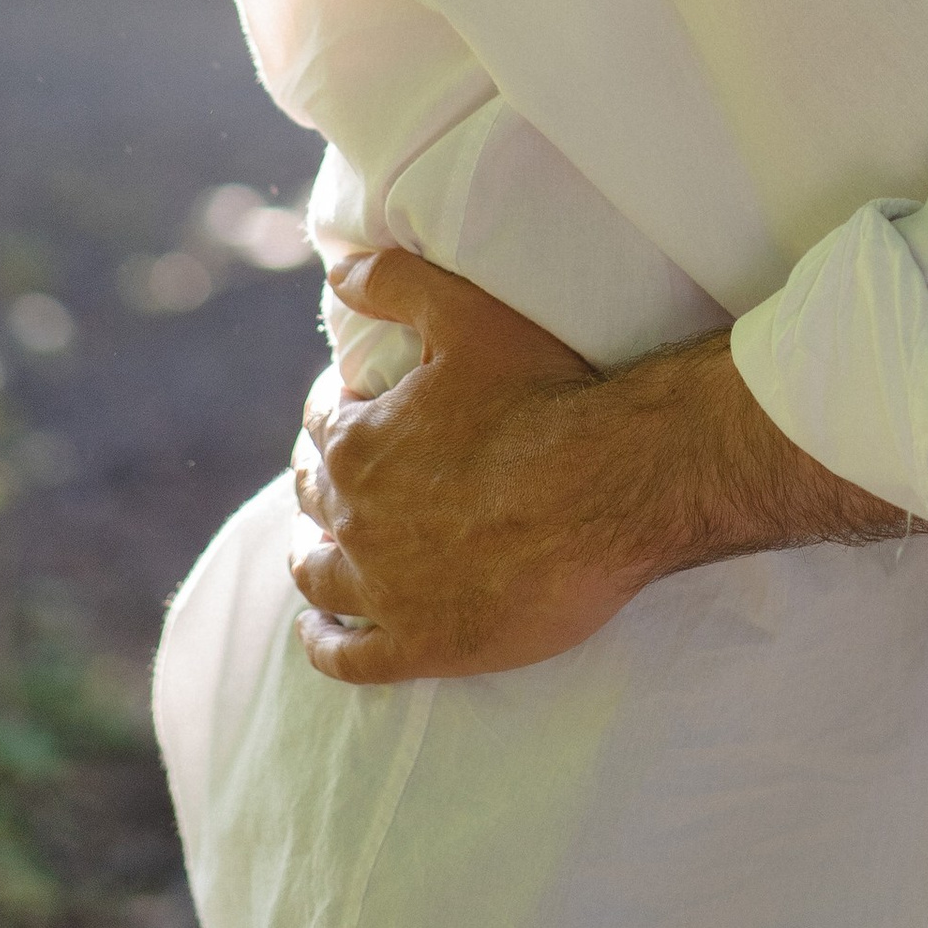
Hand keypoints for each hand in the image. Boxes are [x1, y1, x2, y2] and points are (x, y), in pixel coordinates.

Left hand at [289, 251, 900, 684]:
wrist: (615, 486)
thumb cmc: (547, 393)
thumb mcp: (467, 314)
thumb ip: (394, 283)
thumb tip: (337, 270)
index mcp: (357, 444)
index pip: (324, 426)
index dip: (339, 412)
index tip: (358, 410)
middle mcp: (354, 520)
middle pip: (316, 500)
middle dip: (324, 483)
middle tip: (348, 478)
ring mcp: (385, 590)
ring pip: (318, 578)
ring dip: (312, 559)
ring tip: (317, 553)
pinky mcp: (422, 645)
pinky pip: (347, 657)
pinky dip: (324, 644)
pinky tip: (319, 635)